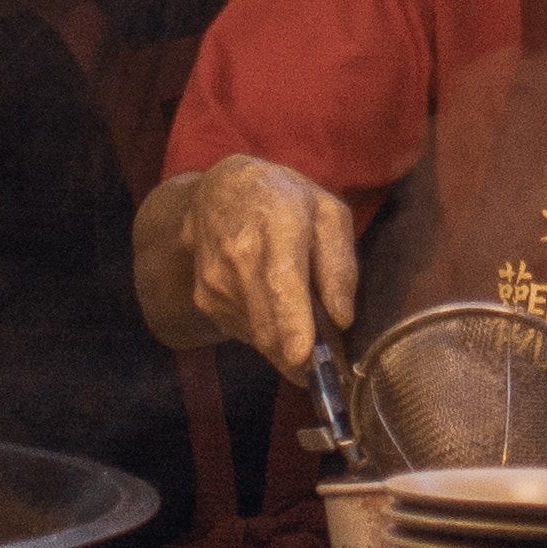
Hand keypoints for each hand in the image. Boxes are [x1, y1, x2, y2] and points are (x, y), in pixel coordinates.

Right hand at [159, 155, 360, 371]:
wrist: (218, 191)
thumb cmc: (284, 200)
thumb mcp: (328, 213)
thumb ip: (341, 264)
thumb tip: (342, 318)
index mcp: (277, 225)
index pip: (282, 280)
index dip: (292, 322)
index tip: (301, 356)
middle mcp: (239, 256)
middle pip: (268, 324)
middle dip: (299, 355)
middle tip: (326, 357)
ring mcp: (216, 281)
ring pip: (259, 337)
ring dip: (284, 340)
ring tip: (295, 309)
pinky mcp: (204, 300)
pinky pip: (245, 333)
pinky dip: (265, 329)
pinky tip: (268, 300)